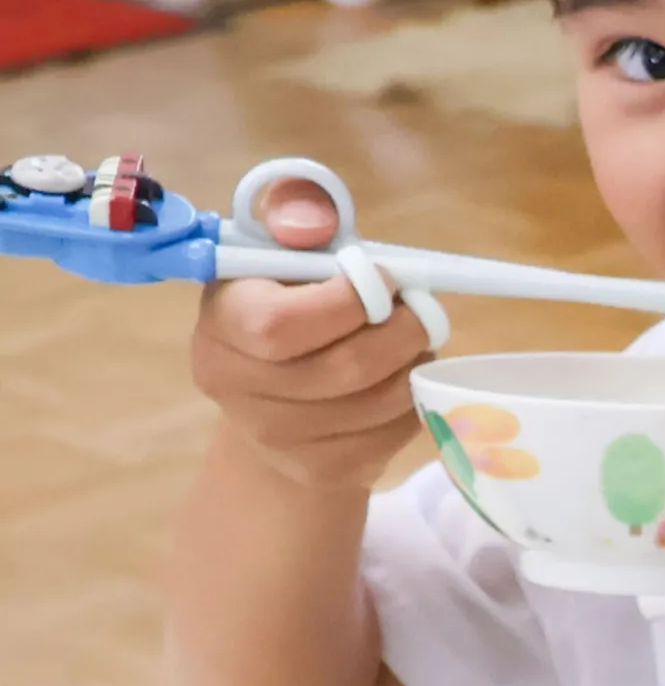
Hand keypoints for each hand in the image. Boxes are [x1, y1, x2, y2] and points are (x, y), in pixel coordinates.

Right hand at [186, 180, 427, 496]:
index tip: (382, 279)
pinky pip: (395, 433)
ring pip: (379, 401)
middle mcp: (235, 384)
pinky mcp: (323, 469)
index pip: (281, 325)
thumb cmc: (287, 305)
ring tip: (411, 340)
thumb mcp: (284, 250)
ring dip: (414, 364)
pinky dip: (414, 400)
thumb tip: (314, 220)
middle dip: (402, 332)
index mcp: (222, 322)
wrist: (274, 400)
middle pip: (346, 368)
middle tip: (422, 310)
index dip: (348, 301)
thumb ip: (296, 216)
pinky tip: (400, 378)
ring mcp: (277, 436)